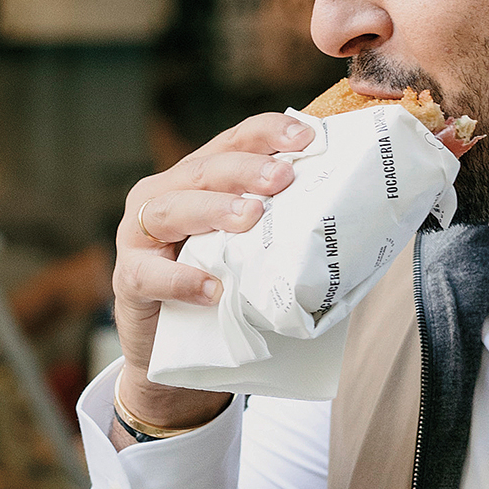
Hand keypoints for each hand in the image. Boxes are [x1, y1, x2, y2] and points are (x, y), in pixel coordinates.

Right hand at [112, 113, 317, 429]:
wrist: (172, 354)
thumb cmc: (223, 292)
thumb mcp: (254, 253)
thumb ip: (284, 232)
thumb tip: (360, 224)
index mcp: (199, 179)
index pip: (234, 140)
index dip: (268, 134)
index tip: (307, 140)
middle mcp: (164, 195)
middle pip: (204, 169)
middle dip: (245, 169)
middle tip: (282, 179)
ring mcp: (139, 236)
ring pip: (170, 209)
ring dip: (213, 210)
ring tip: (251, 219)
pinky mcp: (128, 280)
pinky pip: (148, 274)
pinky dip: (180, 279)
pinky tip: (212, 288)